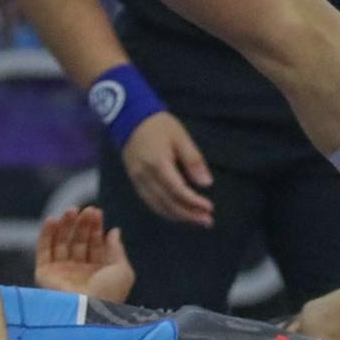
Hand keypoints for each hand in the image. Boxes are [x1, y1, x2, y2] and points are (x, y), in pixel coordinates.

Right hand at [34, 206, 135, 301]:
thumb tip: (114, 231)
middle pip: (78, 241)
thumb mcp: (122, 270)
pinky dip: (46, 235)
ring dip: (65, 225)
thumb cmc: (109, 294)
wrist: (87, 313)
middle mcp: (79, 273)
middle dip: (82, 224)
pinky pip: (43, 251)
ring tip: (71, 209)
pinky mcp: (44, 275)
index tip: (97, 212)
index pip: (95, 245)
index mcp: (98, 273)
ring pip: (60, 243)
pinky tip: (52, 219)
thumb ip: (117, 249)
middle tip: (87, 209)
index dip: (96, 228)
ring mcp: (61, 273)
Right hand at [121, 112, 214, 226]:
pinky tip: (178, 214)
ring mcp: (137, 181)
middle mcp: (145, 176)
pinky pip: (150, 202)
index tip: (209, 208)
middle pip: (168, 202)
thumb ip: (193, 161)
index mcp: (158, 163)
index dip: (194, 202)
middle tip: (207, 221)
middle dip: (189, 214)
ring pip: (158, 206)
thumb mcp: (181, 137)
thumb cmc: (159, 125)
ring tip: (197, 221)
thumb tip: (206, 184)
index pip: (177, 190)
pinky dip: (165, 211)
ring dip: (178, 216)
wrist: (130, 118)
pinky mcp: (135, 182)